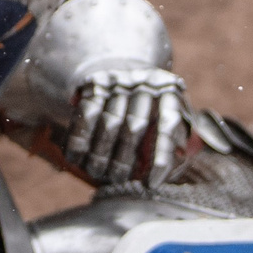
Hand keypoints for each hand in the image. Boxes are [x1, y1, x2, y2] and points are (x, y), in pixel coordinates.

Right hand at [65, 67, 189, 185]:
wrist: (121, 69)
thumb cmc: (150, 109)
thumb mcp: (170, 118)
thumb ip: (177, 142)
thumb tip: (175, 166)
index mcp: (170, 93)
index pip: (167, 128)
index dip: (160, 158)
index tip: (151, 184)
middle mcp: (146, 84)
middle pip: (134, 126)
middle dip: (123, 159)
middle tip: (118, 180)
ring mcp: (120, 82)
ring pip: (108, 122)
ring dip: (100, 153)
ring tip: (97, 172)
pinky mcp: (95, 83)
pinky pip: (85, 114)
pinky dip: (79, 139)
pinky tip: (75, 158)